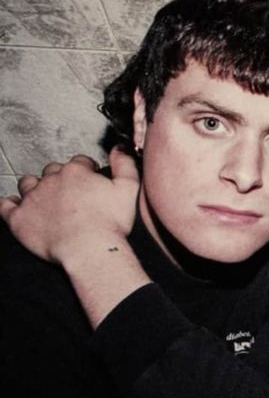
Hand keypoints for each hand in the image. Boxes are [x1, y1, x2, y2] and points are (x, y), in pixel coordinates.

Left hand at [0, 148, 138, 264]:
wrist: (89, 249)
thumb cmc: (110, 223)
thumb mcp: (129, 188)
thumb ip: (124, 164)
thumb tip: (119, 148)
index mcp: (76, 172)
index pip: (80, 162)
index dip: (87, 170)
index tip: (91, 180)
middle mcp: (51, 180)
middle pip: (52, 171)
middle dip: (60, 179)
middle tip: (71, 194)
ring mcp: (33, 198)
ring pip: (27, 183)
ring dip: (34, 187)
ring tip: (44, 198)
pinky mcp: (19, 218)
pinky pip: (6, 206)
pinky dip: (9, 204)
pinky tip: (15, 206)